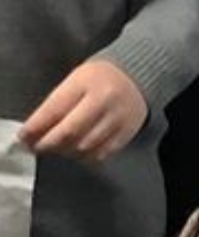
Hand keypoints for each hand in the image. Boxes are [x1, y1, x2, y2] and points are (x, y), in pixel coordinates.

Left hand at [21, 59, 147, 160]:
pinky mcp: (126, 134)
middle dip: (49, 143)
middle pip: (70, 132)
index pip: (54, 110)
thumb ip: (56, 104)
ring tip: (58, 147)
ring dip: (66, 151)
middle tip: (38, 146)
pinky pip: (101, 154)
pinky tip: (78, 150)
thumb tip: (36, 130)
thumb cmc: (99, 79)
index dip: (35, 127)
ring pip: (85, 146)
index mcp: (86, 83)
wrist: (135, 79)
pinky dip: (85, 157)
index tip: (25, 136)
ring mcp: (117, 119)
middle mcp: (104, 101)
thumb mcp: (75, 80)